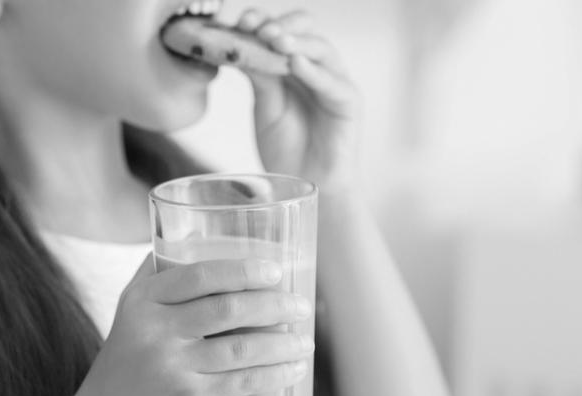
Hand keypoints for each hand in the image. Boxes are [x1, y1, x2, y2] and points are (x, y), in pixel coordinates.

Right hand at [77, 255, 314, 395]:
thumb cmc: (131, 358)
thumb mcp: (132, 310)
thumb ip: (159, 272)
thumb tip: (196, 229)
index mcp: (143, 299)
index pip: (200, 275)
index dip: (243, 271)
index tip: (276, 271)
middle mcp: (154, 329)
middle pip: (227, 309)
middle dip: (274, 305)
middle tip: (303, 305)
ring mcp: (170, 365)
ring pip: (240, 348)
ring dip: (282, 344)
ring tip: (306, 341)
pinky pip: (241, 382)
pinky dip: (274, 375)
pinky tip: (294, 369)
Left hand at [235, 8, 359, 196]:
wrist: (310, 186)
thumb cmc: (289, 149)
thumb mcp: (265, 109)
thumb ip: (259, 78)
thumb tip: (239, 47)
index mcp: (291, 65)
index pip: (279, 30)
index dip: (258, 22)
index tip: (233, 23)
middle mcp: (315, 67)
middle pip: (303, 29)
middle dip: (278, 25)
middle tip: (254, 28)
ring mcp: (334, 81)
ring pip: (320, 49)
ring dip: (296, 41)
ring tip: (274, 39)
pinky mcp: (348, 102)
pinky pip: (333, 82)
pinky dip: (314, 72)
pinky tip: (296, 64)